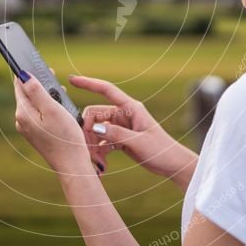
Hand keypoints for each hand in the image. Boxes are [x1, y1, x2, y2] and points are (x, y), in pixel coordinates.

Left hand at [12, 71, 92, 175]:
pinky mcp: (37, 134)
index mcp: (23, 112)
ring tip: (60, 92)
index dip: (27, 72)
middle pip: (26, 94)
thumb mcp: (52, 108)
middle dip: (39, 83)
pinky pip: (40, 114)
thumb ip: (36, 91)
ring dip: (46, 95)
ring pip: (35, 104)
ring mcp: (29, 129)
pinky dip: (48, 107)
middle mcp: (21, 120)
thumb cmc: (64, 136)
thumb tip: (23, 75)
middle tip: (52, 75)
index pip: (19, 85)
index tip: (36, 63)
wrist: (72, 164)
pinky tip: (60, 108)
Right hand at [69, 75, 197, 182]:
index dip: (89, 83)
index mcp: (131, 108)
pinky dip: (99, 152)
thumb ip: (117, 134)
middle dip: (89, 133)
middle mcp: (124, 115)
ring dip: (94, 146)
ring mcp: (121, 127)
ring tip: (98, 164)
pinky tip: (102, 165)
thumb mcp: (139, 142)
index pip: (107, 90)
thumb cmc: (162, 150)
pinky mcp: (120, 138)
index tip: (73, 79)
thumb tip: (95, 128)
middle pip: (96, 116)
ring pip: (97, 131)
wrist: (172, 164)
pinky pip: (102, 141)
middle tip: (90, 153)